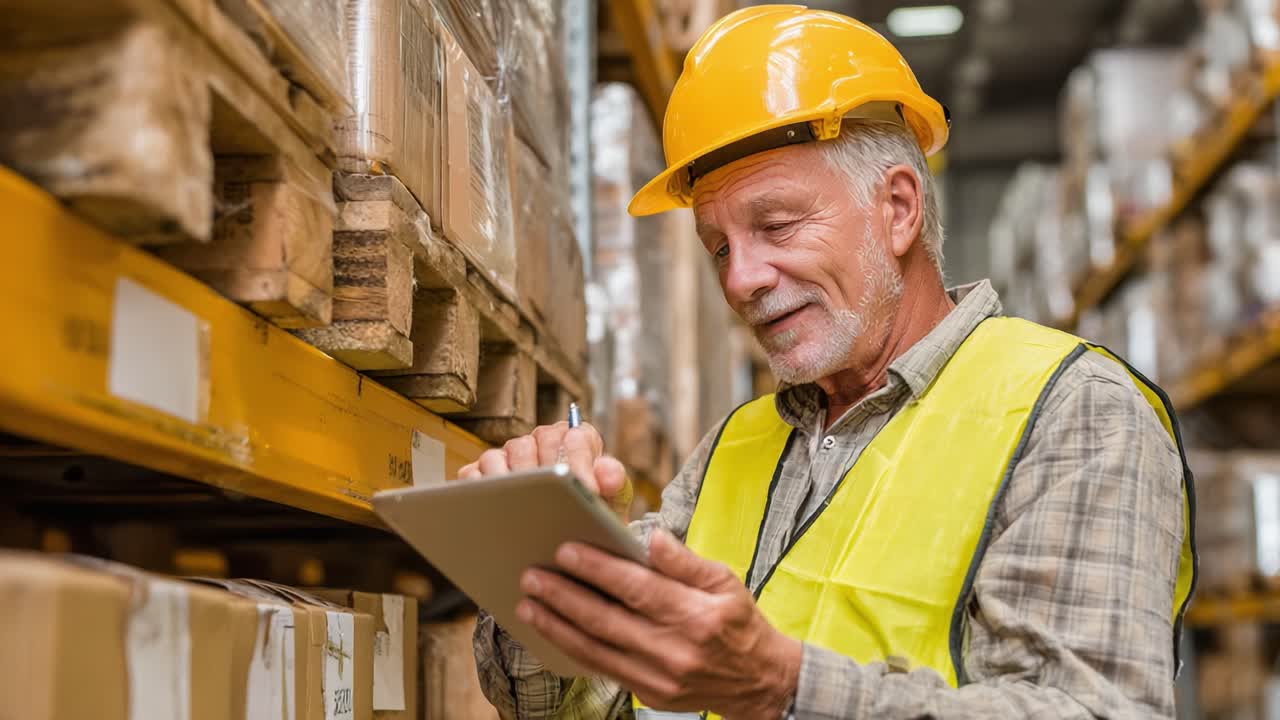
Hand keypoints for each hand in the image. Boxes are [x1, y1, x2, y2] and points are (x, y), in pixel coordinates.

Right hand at [457, 421, 632, 518]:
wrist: (568, 540)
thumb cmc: (590, 514)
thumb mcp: (610, 504)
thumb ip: (615, 485)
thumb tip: (607, 474)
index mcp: (577, 440)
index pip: (577, 437)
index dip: (581, 460)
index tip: (586, 487)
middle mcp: (542, 442)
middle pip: (540, 440)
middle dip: (548, 468)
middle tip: (553, 496)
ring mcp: (511, 457)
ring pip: (506, 453)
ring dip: (513, 477)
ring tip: (521, 502)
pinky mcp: (482, 476)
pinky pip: (473, 474)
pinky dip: (479, 487)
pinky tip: (490, 506)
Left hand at [515, 529, 801, 718]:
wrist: (759, 682)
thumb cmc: (739, 623)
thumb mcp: (725, 581)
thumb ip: (684, 561)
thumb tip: (650, 537)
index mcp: (695, 614)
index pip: (636, 588)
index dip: (597, 568)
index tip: (565, 550)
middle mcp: (674, 649)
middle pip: (606, 619)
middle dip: (563, 596)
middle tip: (531, 576)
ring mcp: (659, 676)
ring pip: (595, 649)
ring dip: (557, 626)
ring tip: (528, 604)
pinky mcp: (649, 693)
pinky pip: (602, 669)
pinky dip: (572, 650)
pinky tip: (552, 633)